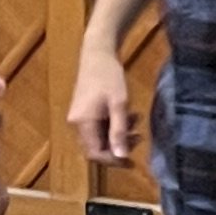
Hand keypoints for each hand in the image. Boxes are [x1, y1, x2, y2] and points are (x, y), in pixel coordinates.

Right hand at [67, 39, 132, 164]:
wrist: (97, 53)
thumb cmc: (109, 76)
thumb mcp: (119, 104)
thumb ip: (119, 131)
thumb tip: (121, 156)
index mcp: (82, 123)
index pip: (94, 153)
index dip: (113, 160)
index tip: (132, 160)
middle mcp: (76, 123)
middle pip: (96, 147)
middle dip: (118, 146)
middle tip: (139, 138)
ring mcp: (79, 117)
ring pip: (99, 137)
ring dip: (119, 134)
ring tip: (137, 123)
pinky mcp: (84, 111)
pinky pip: (99, 127)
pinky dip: (114, 125)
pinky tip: (129, 115)